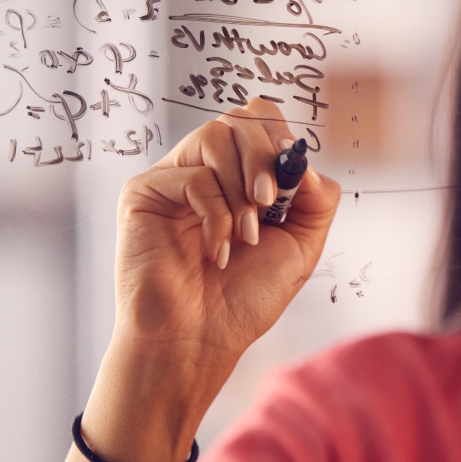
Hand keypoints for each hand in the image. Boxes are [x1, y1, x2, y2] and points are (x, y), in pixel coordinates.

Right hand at [113, 98, 339, 360]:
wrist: (198, 342)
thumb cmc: (241, 300)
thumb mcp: (301, 246)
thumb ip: (316, 199)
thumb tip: (305, 162)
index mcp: (240, 176)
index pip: (260, 121)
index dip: (281, 138)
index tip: (294, 176)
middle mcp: (204, 169)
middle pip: (240, 119)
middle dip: (265, 158)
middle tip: (270, 204)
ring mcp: (172, 178)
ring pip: (215, 135)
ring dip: (241, 186)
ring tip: (245, 234)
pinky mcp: (144, 192)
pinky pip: (192, 175)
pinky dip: (216, 214)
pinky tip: (215, 251)